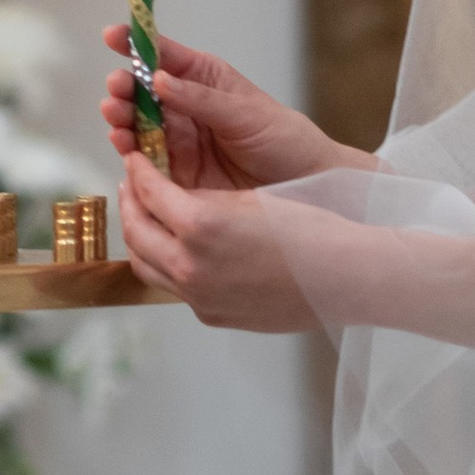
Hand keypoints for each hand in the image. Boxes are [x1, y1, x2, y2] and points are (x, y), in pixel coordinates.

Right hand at [101, 24, 350, 191]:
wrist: (304, 186)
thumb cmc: (283, 139)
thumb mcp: (246, 113)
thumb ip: (201, 99)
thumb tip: (158, 79)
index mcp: (204, 79)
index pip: (163, 56)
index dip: (136, 43)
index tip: (112, 35)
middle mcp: (185, 106)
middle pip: (142, 91)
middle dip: (124, 86)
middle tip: (118, 88)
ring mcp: (178, 140)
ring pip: (137, 123)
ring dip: (121, 117)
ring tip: (115, 115)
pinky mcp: (176, 173)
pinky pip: (144, 159)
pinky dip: (128, 151)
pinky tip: (122, 144)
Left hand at [115, 159, 318, 332]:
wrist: (344, 276)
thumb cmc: (308, 227)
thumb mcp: (249, 198)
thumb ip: (202, 199)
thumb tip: (173, 198)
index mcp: (199, 226)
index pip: (150, 192)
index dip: (140, 171)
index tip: (136, 159)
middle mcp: (190, 265)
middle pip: (137, 231)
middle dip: (130, 203)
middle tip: (133, 184)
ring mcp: (199, 296)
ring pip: (147, 265)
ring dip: (141, 237)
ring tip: (147, 216)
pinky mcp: (211, 314)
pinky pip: (174, 286)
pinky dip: (167, 263)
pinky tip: (178, 248)